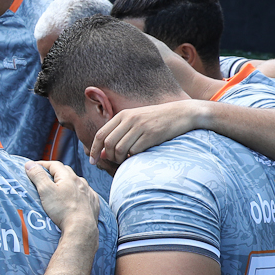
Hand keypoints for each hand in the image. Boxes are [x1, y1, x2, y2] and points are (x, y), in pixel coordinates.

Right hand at [24, 160, 98, 230]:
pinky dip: (78, 193)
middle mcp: (80, 182)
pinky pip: (85, 194)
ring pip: (77, 183)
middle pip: (66, 172)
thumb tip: (30, 164)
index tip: (34, 167)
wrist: (81, 228)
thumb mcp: (45, 191)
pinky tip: (75, 198)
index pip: (54, 164)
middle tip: (45, 178)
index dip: (43, 164)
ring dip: (68, 183)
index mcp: (69, 177)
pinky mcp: (93, 203)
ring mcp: (88, 193)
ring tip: (60, 189)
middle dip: (55, 172)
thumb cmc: (63, 210)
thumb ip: (38, 176)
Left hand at [91, 99, 206, 165]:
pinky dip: (132, 158)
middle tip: (114, 162)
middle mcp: (129, 119)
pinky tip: (136, 158)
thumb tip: (102, 154)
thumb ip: (118, 134)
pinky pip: (134, 151)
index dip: (94, 149)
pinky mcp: (152, 134)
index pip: (101, 134)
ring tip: (125, 160)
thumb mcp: (136, 121)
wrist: (182, 113)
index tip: (93, 161)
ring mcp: (141, 126)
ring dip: (119, 159)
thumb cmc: (157, 120)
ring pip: (119, 149)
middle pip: (108, 143)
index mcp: (123, 115)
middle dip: (108, 156)